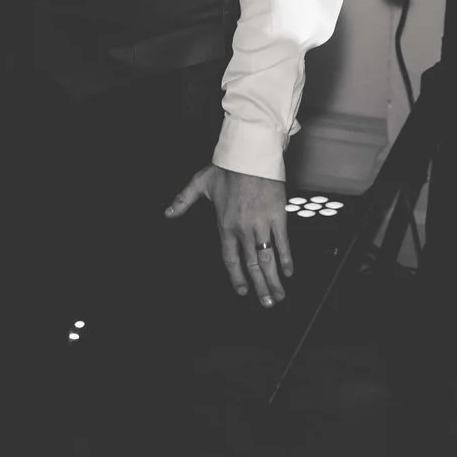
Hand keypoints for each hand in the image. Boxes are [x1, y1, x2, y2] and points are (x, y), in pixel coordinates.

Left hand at [165, 165, 290, 307]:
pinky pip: (283, 242)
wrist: (250, 152)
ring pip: (267, 259)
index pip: (230, 260)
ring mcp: (261, 224)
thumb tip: (167, 213)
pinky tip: (289, 272)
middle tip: (266, 304)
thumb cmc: (226, 167)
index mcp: (224, 226)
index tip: (241, 291)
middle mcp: (243, 230)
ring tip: (278, 296)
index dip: (236, 278)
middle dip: (259, 287)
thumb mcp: (200, 184)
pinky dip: (287, 258)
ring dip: (273, 280)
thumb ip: (183, 201)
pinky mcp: (278, 215)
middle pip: (251, 266)